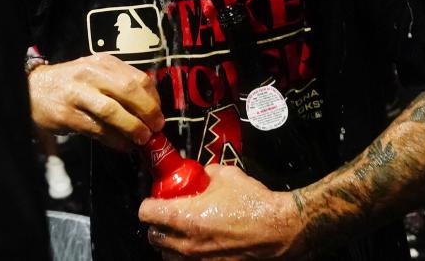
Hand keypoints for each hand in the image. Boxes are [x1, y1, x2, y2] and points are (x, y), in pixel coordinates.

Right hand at [28, 53, 163, 150]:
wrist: (34, 89)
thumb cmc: (71, 83)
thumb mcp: (95, 73)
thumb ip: (119, 84)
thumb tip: (150, 107)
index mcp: (103, 63)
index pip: (137, 77)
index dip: (153, 98)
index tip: (159, 112)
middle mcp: (91, 74)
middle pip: (128, 91)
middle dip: (147, 112)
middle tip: (156, 127)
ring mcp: (78, 94)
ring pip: (112, 111)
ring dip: (132, 127)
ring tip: (142, 138)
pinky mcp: (68, 115)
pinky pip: (97, 129)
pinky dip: (114, 140)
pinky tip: (123, 146)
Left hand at [139, 164, 304, 259]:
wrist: (278, 229)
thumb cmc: (252, 203)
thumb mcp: (225, 175)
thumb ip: (205, 173)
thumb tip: (200, 173)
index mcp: (186, 218)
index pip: (147, 214)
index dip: (149, 204)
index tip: (155, 199)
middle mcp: (187, 244)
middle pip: (153, 237)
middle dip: (156, 224)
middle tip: (166, 214)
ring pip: (167, 254)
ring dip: (168, 241)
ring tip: (180, 230)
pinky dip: (185, 254)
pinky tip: (197, 243)